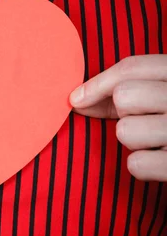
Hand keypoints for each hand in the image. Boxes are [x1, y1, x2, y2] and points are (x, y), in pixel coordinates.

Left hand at [70, 55, 166, 180]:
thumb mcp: (166, 93)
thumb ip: (130, 90)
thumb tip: (77, 100)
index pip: (133, 67)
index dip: (97, 83)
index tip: (76, 99)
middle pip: (125, 96)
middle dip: (124, 112)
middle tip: (146, 119)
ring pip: (126, 131)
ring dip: (134, 141)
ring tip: (157, 142)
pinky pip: (136, 164)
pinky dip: (144, 168)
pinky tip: (162, 163)